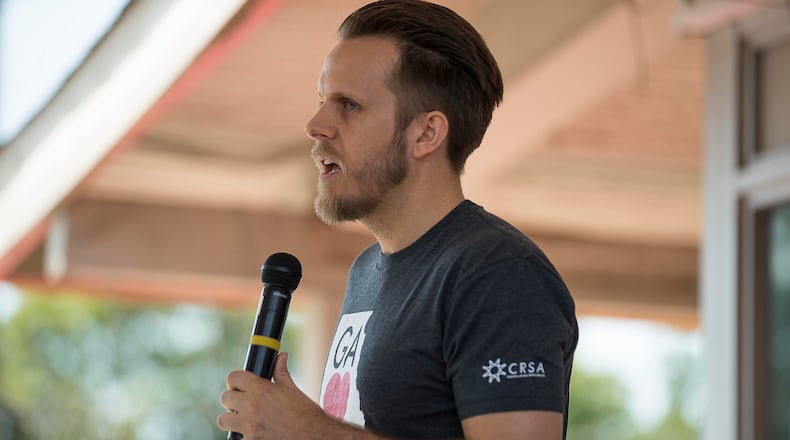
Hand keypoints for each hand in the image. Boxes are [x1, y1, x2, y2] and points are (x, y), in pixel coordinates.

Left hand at [217, 352, 332, 439]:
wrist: (315, 436)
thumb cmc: (306, 413)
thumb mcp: (292, 390)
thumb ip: (281, 372)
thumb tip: (281, 356)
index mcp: (261, 389)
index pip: (234, 377)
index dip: (235, 380)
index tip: (239, 385)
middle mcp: (251, 407)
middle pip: (225, 398)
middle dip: (232, 400)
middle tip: (242, 403)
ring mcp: (249, 427)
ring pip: (223, 420)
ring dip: (231, 419)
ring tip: (244, 420)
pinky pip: (236, 437)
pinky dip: (243, 436)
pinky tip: (256, 433)